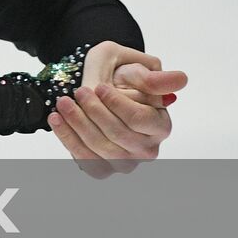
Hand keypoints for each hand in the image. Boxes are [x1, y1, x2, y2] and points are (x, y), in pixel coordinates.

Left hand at [47, 41, 187, 177]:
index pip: (138, 119)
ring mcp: (125, 162)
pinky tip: (56, 119)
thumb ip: (152, 77)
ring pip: (100, 150)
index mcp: (160, 126)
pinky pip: (85, 161)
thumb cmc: (121, 81)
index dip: (116, 103)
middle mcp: (147, 149)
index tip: (98, 86)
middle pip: (117, 135)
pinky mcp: (103, 168)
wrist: (99, 91)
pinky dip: (68, 139)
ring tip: (63, 103)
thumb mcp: (135, 69)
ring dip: (77, 125)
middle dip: (94, 111)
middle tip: (78, 91)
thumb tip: (180, 80)